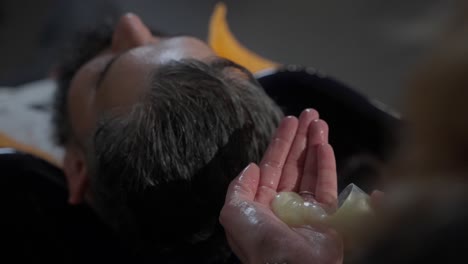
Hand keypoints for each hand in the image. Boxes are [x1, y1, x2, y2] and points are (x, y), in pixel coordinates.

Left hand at [220, 109, 342, 263]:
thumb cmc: (261, 243)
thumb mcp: (234, 213)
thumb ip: (238, 188)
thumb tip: (250, 167)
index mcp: (262, 204)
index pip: (272, 166)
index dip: (280, 143)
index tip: (289, 121)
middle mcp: (284, 205)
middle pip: (294, 164)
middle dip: (301, 138)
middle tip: (309, 113)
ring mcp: (307, 211)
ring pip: (312, 171)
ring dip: (316, 146)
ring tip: (319, 122)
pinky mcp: (328, 218)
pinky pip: (328, 187)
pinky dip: (328, 166)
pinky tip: (325, 146)